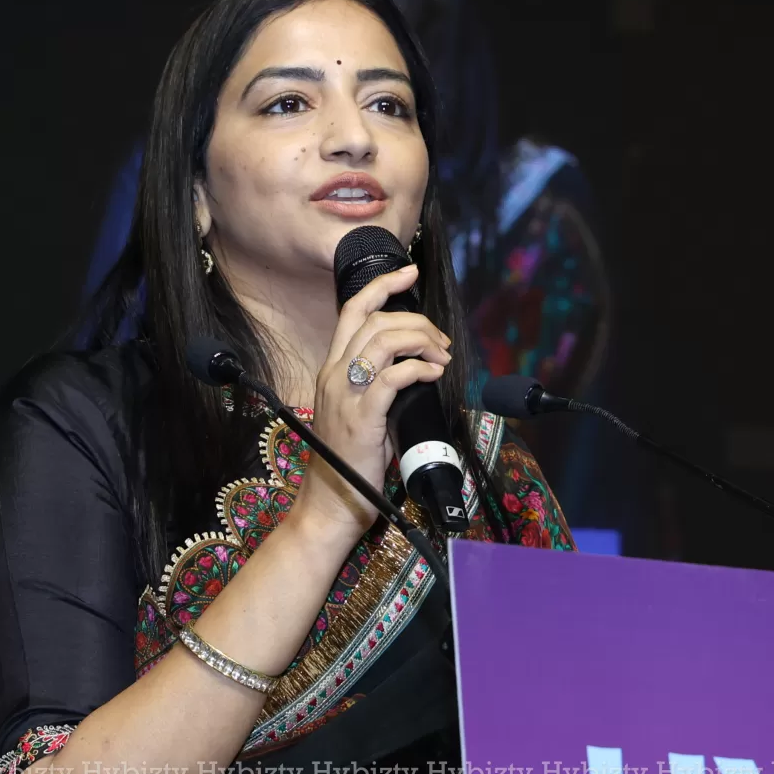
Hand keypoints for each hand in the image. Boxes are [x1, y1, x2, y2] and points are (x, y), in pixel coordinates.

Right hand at [296, 262, 450, 535]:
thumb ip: (378, 387)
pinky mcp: (361, 416)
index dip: (382, 286)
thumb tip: (416, 370)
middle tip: (441, 339)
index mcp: (332, 370)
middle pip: (375, 321)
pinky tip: (434, 374)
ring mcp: (345, 395)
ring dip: (421, 341)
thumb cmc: (349, 462)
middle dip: (415, 319)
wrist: (331, 502)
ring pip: (384, 341)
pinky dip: (419, 368)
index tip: (408, 271)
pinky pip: (393, 377)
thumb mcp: (358, 413)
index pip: (353, 312)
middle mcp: (334, 374)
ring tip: (441, 356)